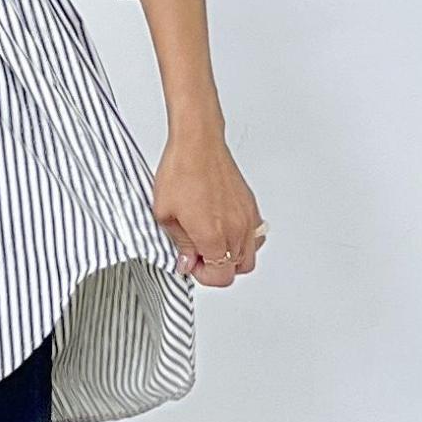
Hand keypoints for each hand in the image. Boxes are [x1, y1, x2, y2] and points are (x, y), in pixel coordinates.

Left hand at [152, 129, 263, 286]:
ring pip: (249, 256)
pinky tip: (225, 230)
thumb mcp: (165, 214)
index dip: (203, 276)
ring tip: (211, 243)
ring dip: (231, 256)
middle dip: (217, 268)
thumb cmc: (180, 171)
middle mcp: (235, 230)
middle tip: (198, 254)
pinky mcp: (251, 206)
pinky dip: (243, 240)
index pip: (220, 277)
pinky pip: (255, 236)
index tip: (191, 263)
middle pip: (237, 270)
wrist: (198, 144)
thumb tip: (187, 262)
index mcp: (213, 236)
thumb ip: (180, 244)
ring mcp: (247, 218)